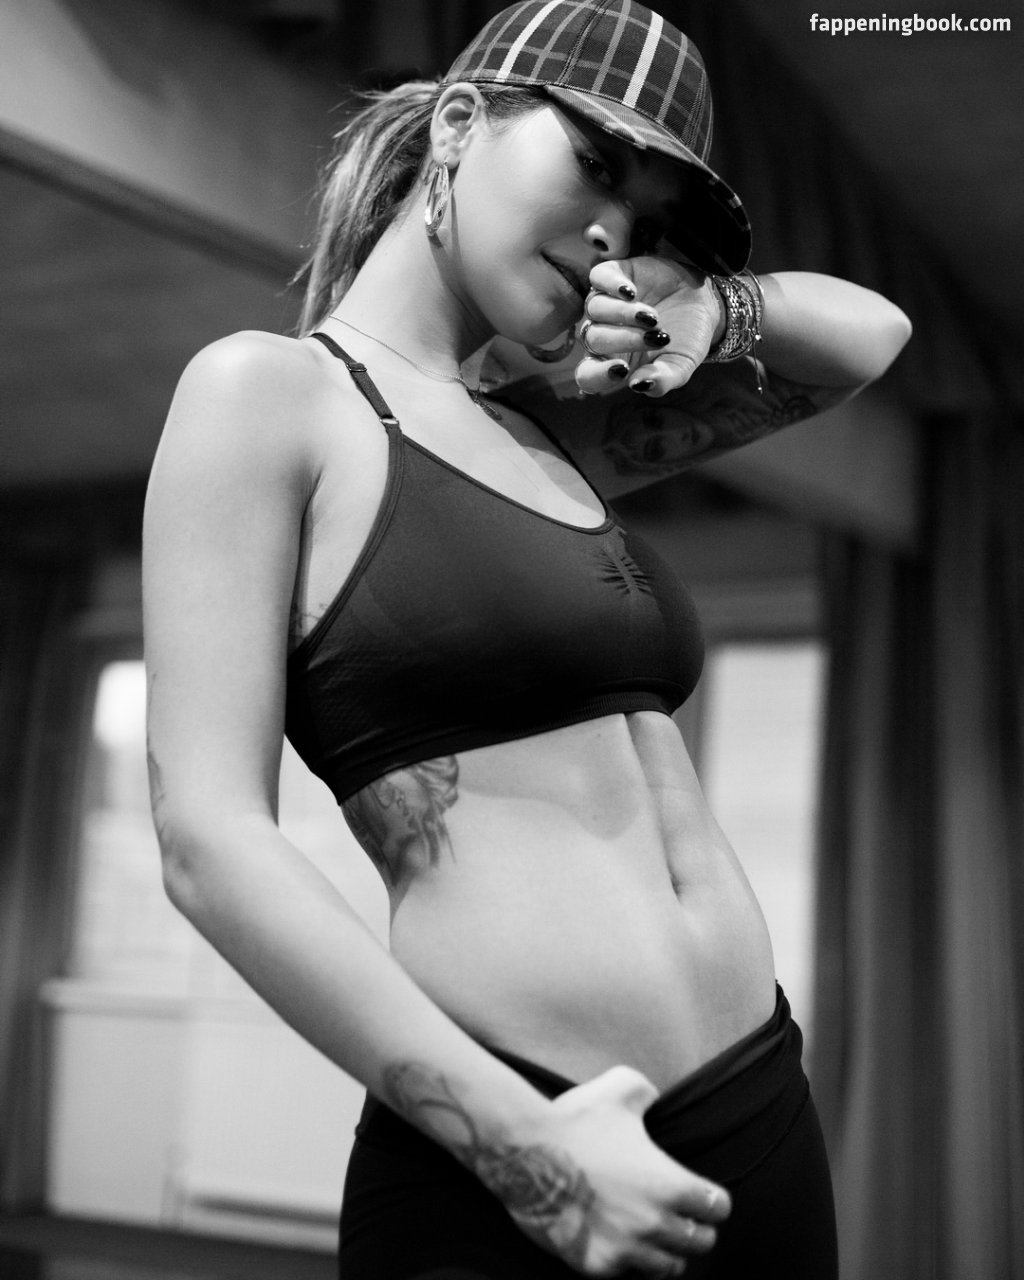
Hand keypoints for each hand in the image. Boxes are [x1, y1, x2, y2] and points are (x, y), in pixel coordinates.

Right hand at [488, 1065, 730, 1276]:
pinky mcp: (596, 1265)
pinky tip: (622, 1243)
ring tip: (657, 1237)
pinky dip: (629, 1261)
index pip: (718, 1208)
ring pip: (668, 1267)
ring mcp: (625, 1249)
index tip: (706, 1197)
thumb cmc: (575, 1118)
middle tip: (684, 1218)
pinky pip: (627, 1274)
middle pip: (701, 1242)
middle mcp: (653, 1223)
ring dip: (666, 1251)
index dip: (713, 1199)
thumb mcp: (621, 1087)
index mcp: (668, 1184)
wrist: (525, 1150)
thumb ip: (648, 1092)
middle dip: (696, 1228)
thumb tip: (654, 1098)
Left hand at [575, 257, 722, 399]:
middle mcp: (603, 333)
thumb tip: (637, 385)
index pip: (588, 375)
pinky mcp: (615, 275)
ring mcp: (606, 303)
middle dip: (623, 340)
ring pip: (595, 309)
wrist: (704, 303)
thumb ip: (661, 381)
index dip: (598, 375)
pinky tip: (631, 292)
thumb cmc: (687, 340)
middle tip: (654, 337)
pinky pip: (598, 278)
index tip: (621, 370)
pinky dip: (612, 285)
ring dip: (623, 314)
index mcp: (614, 362)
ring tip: (652, 317)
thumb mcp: (680, 366)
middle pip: (593, 339)